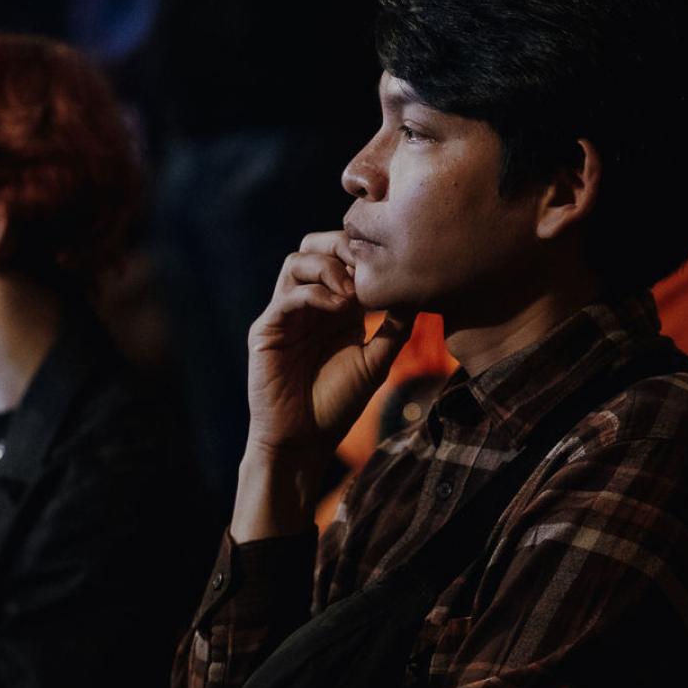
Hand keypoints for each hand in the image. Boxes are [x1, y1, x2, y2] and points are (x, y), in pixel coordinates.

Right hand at [232, 232, 412, 539]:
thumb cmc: (337, 405)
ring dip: (327, 266)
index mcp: (332, 306)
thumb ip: (395, 326)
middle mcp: (306, 303)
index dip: (363, 250)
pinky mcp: (266, 330)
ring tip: (353, 290)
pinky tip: (339, 308)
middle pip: (313, 247)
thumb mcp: (376, 361)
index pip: (341, 257)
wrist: (303, 442)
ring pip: (296, 262)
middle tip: (369, 262)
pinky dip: (314, 294)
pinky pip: (287, 297)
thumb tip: (421, 293)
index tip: (391, 259)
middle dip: (341, 245)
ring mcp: (283, 314)